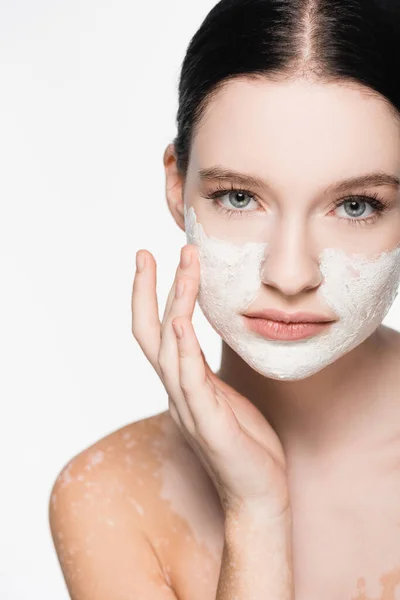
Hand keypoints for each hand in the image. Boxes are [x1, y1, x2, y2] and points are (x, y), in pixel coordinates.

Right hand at [131, 244, 290, 518]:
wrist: (258, 495)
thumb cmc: (245, 443)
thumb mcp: (224, 397)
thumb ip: (206, 372)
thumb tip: (202, 345)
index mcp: (183, 383)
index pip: (157, 333)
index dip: (150, 296)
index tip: (152, 259)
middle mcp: (178, 391)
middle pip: (151, 334)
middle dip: (148, 290)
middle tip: (148, 251)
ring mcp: (190, 408)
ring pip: (172, 348)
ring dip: (177, 304)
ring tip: (185, 266)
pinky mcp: (210, 426)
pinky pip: (192, 382)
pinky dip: (184, 351)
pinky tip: (183, 324)